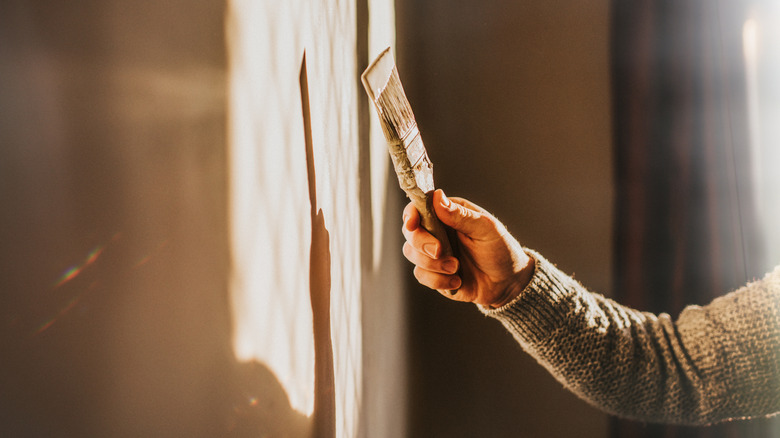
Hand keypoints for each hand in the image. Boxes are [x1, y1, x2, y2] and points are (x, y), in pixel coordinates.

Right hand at [402, 189, 534, 307]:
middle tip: (439, 251)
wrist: (507, 283)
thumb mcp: (486, 229)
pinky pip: (421, 275)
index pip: (419, 207)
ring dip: (432, 264)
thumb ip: (460, 215)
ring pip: (411, 254)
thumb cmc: (501, 249)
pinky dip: (438, 280)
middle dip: (421, 243)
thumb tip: (437, 197)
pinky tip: (457, 280)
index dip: (411, 214)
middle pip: (409, 232)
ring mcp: (433, 253)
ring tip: (456, 268)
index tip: (412, 224)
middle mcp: (437, 231)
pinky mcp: (433, 273)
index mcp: (448, 214)